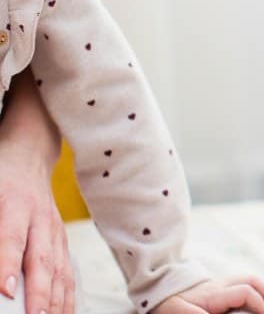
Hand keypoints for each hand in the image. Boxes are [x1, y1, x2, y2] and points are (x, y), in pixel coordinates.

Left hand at [0, 69, 73, 313]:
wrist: (29, 153)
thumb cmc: (0, 175)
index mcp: (14, 204)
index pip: (11, 238)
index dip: (7, 265)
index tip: (5, 291)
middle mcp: (40, 219)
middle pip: (42, 261)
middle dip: (38, 295)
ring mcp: (55, 230)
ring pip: (59, 270)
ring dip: (55, 301)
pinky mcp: (62, 240)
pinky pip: (68, 271)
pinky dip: (68, 296)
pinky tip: (65, 312)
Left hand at [154, 277, 263, 313]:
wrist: (155, 290)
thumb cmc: (166, 305)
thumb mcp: (176, 312)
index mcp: (213, 293)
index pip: (245, 293)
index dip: (262, 304)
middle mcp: (219, 285)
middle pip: (251, 281)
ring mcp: (219, 283)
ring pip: (249, 279)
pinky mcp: (218, 287)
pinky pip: (243, 283)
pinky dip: (258, 290)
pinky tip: (263, 299)